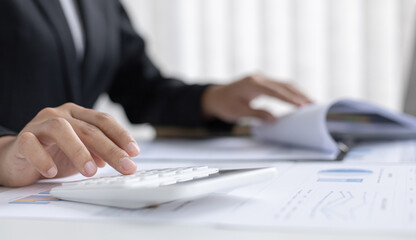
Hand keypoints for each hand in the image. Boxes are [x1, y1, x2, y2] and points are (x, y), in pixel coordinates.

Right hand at [0, 103, 139, 186]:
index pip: (103, 120)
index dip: (121, 135)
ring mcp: (40, 124)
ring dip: (79, 151)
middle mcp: (60, 114)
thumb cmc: (53, 154)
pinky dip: (43, 158)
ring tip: (91, 171)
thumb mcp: (82, 153)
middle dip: (110, 149)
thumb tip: (125, 161)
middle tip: (125, 166)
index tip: (135, 152)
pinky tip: (52, 172)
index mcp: (78, 114)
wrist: (18, 159)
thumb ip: (100, 152)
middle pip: (89, 128)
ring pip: (61, 129)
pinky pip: (32, 144)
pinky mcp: (23, 138)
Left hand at [201, 74, 312, 122]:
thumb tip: (274, 120)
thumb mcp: (238, 112)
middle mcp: (258, 78)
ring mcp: (261, 78)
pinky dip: (291, 92)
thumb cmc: (224, 104)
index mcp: (252, 84)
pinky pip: (280, 86)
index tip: (302, 105)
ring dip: (298, 92)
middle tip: (313, 104)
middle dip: (299, 94)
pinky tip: (300, 99)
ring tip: (311, 102)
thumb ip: (257, 114)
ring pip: (284, 84)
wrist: (215, 97)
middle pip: (284, 85)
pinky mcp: (263, 82)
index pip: (275, 91)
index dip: (289, 98)